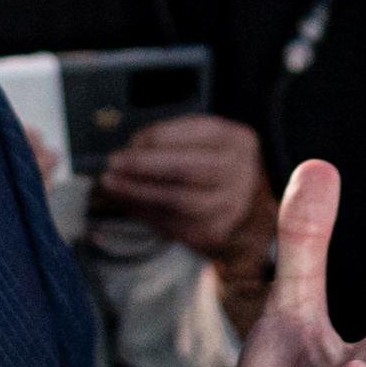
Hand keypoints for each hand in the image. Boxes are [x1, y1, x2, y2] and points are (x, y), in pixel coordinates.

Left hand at [95, 114, 277, 307]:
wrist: (253, 221)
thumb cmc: (222, 175)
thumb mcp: (213, 146)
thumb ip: (177, 141)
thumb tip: (131, 148)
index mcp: (238, 143)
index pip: (192, 133)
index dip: (155, 137)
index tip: (130, 142)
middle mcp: (240, 174)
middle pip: (184, 168)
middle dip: (141, 165)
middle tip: (112, 164)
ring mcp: (229, 208)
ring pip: (174, 199)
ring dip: (136, 191)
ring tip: (112, 185)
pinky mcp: (213, 233)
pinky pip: (171, 222)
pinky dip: (145, 212)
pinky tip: (129, 204)